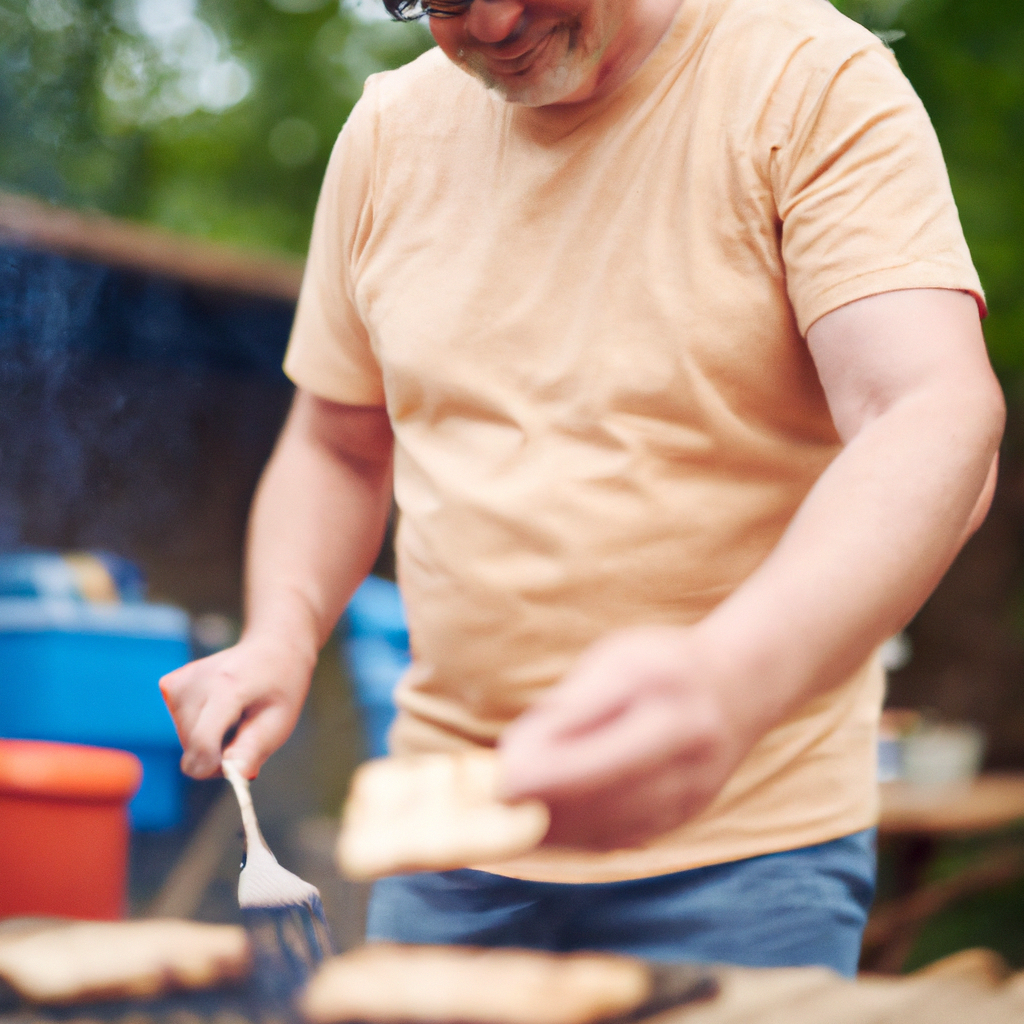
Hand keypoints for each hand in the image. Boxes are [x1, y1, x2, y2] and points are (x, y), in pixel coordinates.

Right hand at [159, 634, 314, 778]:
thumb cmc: (280, 687)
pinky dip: (200, 726)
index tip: (237, 762)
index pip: (201, 744)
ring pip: (184, 740)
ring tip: (235, 715)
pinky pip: (179, 725)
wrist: (273, 648)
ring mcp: (180, 680)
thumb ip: (254, 749)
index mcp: (227, 687)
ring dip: (209, 739)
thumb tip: (235, 777)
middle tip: (245, 731)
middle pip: (191, 748)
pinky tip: (220, 707)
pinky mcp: (171, 684)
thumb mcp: (280, 720)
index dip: (216, 766)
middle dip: (216, 753)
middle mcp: (196, 681)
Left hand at [498, 625, 750, 849]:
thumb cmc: (663, 663)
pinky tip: (547, 820)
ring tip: (513, 809)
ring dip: (554, 826)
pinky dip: (578, 835)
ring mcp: (692, 794)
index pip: (595, 756)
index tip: (500, 776)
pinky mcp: (684, 817)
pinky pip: (622, 838)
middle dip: (541, 805)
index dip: (543, 774)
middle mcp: (689, 756)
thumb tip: (519, 754)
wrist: (740, 685)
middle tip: (496, 798)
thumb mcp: (616, 661)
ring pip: (610, 829)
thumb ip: (572, 706)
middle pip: (602, 801)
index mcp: (670, 707)